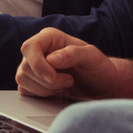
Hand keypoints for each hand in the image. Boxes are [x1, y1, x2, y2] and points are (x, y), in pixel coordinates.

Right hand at [16, 29, 132, 99]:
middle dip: (44, 79)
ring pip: (22, 80)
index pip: (29, 49)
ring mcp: (38, 66)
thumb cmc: (106, 70)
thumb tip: (58, 59)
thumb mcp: (94, 60)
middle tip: (66, 83)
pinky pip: (26, 91)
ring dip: (43, 87)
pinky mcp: (37, 83)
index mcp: (52, 38)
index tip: (59, 79)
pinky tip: (60, 92)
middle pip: (23, 66)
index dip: (41, 66)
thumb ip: (76, 56)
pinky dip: (41, 94)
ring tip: (66, 86)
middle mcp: (42, 50)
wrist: (109, 86)